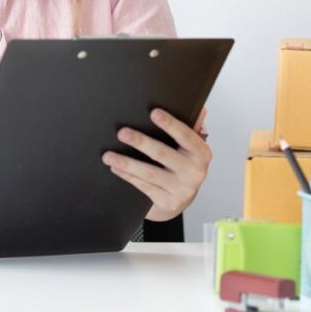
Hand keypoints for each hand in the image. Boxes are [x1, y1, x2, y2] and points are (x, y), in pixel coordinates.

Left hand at [101, 106, 211, 221]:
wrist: (181, 199)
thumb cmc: (183, 165)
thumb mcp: (190, 148)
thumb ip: (192, 128)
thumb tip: (199, 109)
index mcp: (202, 154)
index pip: (186, 136)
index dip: (170, 124)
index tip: (154, 113)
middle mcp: (194, 172)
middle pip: (162, 154)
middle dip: (140, 142)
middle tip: (122, 133)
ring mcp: (181, 189)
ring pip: (149, 173)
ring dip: (126, 163)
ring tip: (108, 155)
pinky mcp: (168, 202)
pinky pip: (143, 186)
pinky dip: (127, 176)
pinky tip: (115, 167)